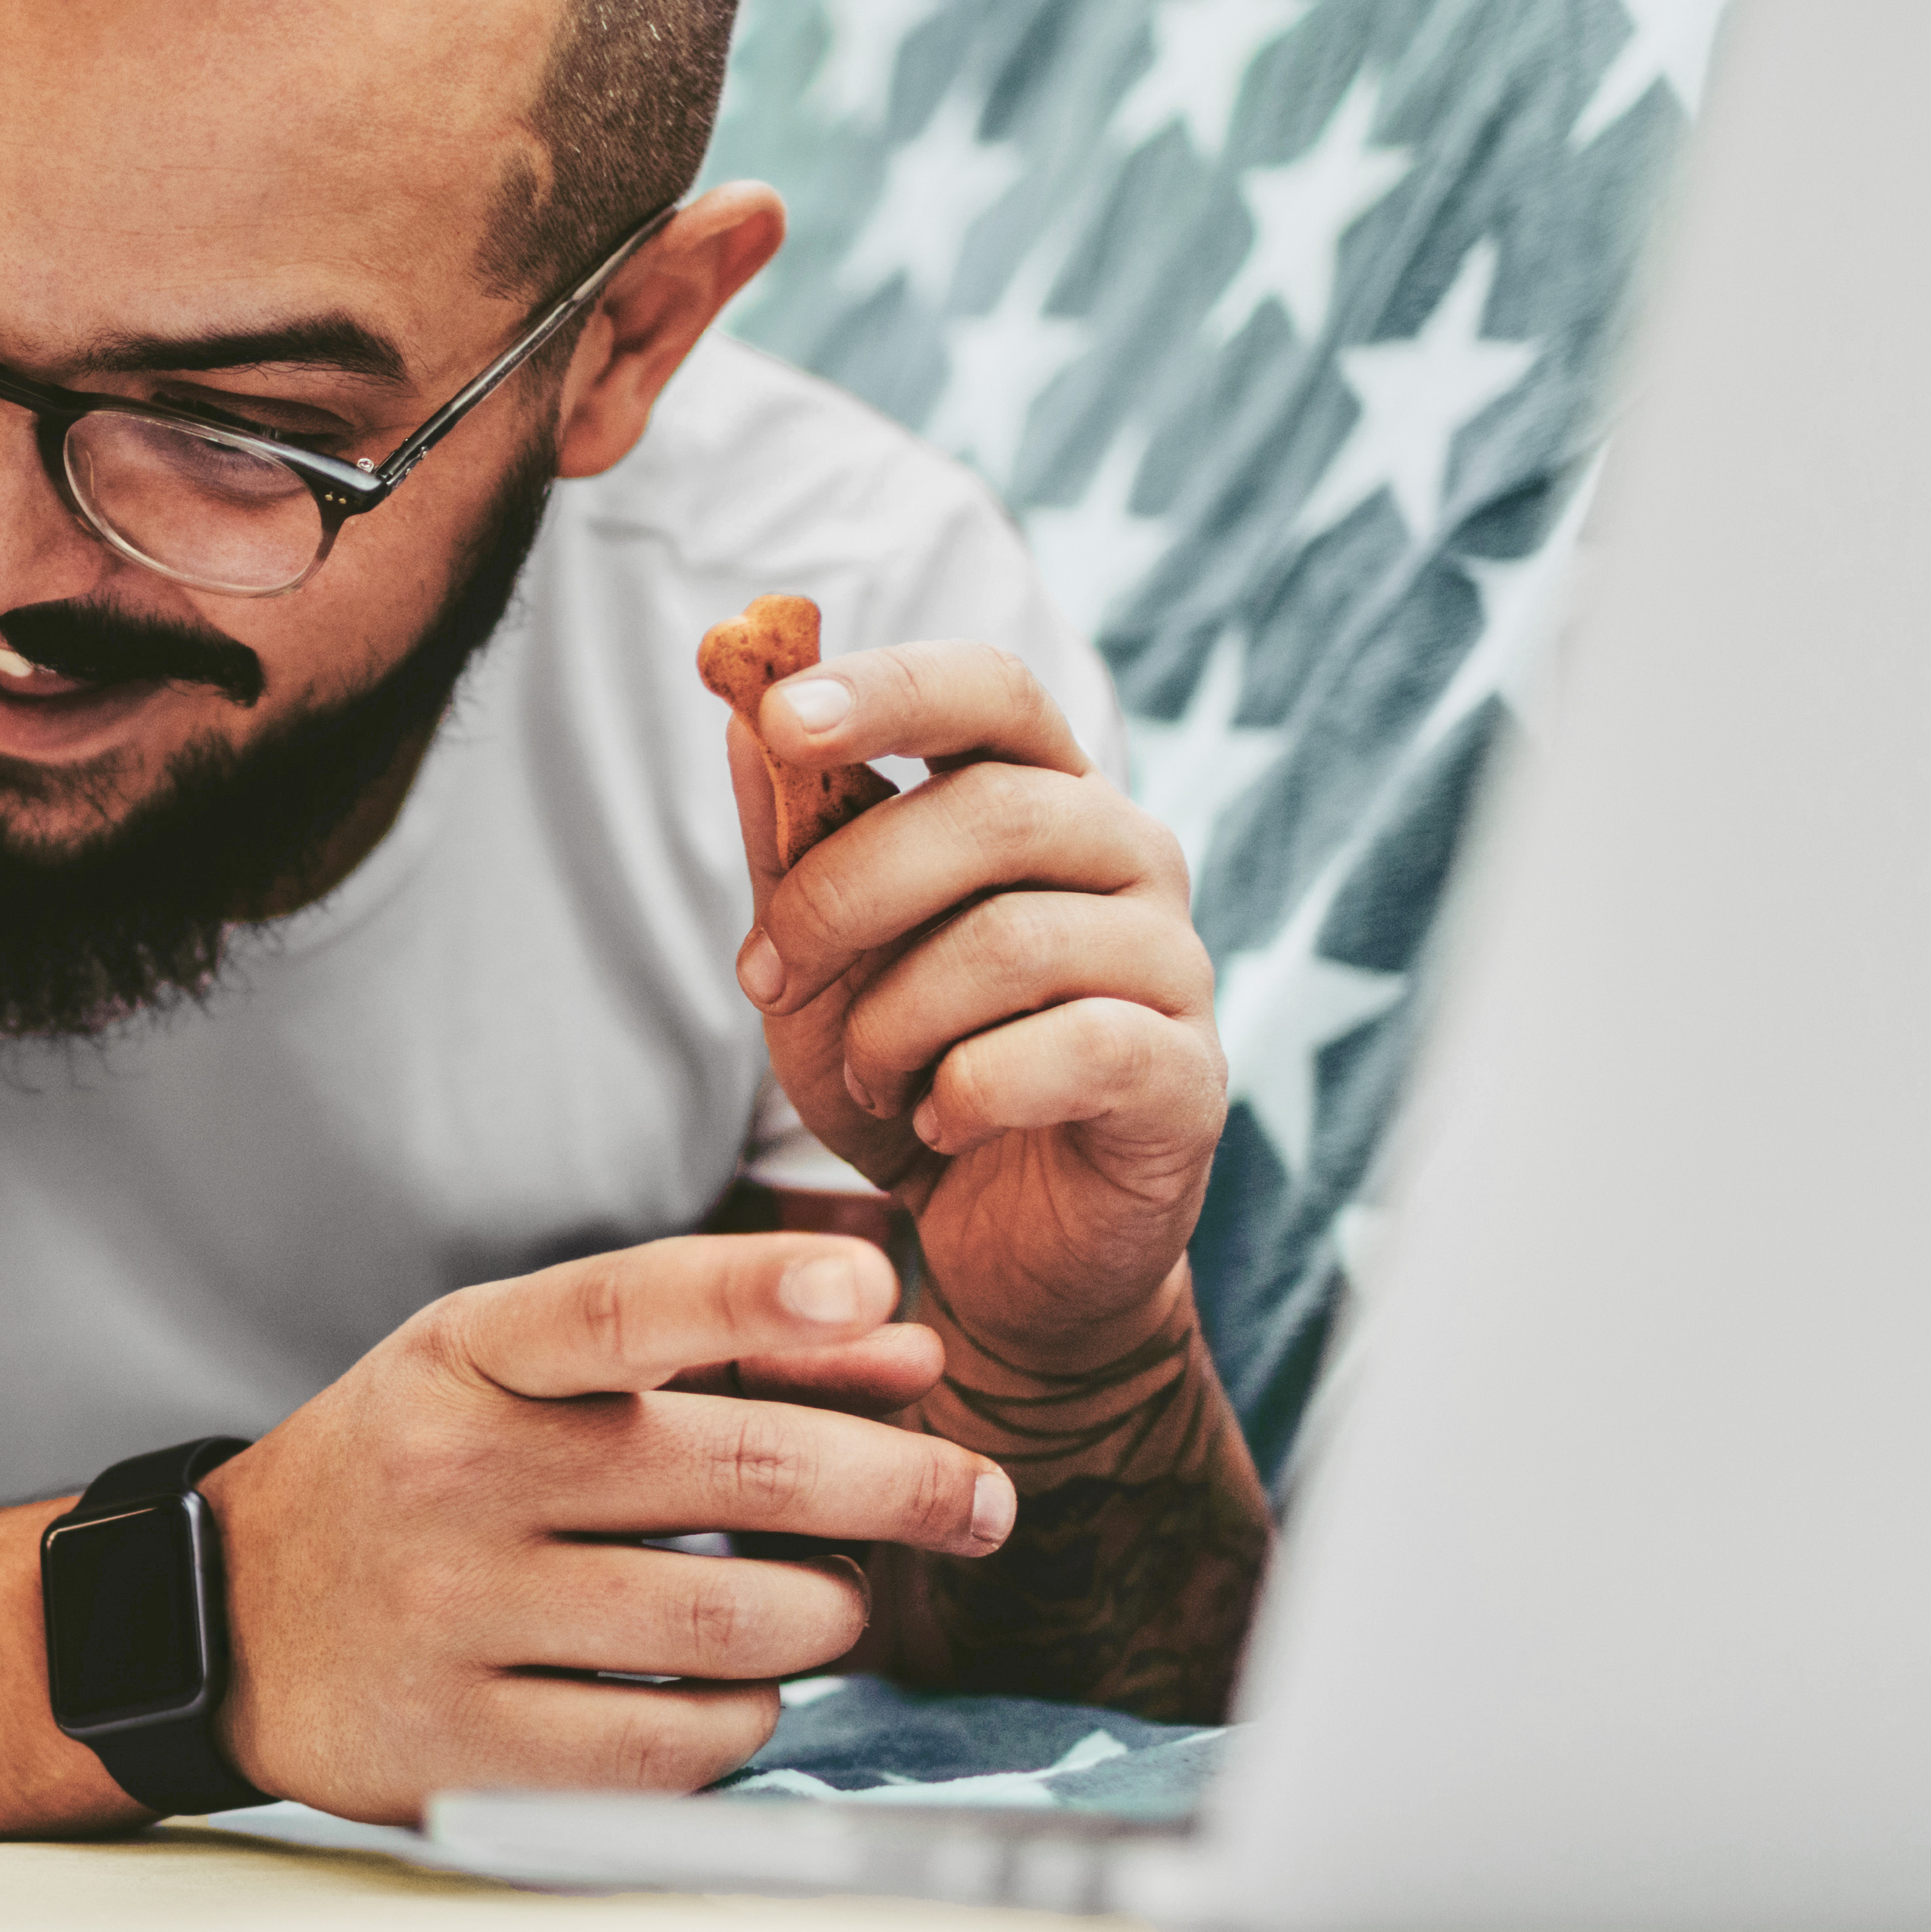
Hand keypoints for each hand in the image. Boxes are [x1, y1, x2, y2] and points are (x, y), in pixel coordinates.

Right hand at [200, 1232, 1022, 1824]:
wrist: (227, 1618)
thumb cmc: (415, 1474)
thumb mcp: (517, 1374)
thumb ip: (709, 1351)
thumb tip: (905, 1353)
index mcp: (469, 1359)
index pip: (622, 1304)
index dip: (752, 1291)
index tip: (870, 1283)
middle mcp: (456, 1480)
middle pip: (736, 1479)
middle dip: (900, 1489)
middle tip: (977, 1501)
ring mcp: (454, 1622)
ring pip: (733, 1627)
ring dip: (828, 1616)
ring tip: (828, 1602)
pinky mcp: (468, 1753)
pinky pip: (683, 1746)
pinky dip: (748, 1718)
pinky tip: (734, 1689)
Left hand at [724, 638, 1223, 1370]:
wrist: (1001, 1243)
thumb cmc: (915, 1075)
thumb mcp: (821, 964)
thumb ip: (793, 845)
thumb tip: (740, 711)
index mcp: (1043, 797)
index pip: (990, 690)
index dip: (888, 688)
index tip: (777, 713)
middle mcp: (1129, 855)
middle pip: (991, 809)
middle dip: (844, 894)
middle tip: (768, 977)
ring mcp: (1174, 963)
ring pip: (1016, 938)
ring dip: (897, 1018)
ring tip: (871, 1077)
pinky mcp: (1190, 1077)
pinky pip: (1072, 1049)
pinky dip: (971, 1092)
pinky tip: (942, 1124)